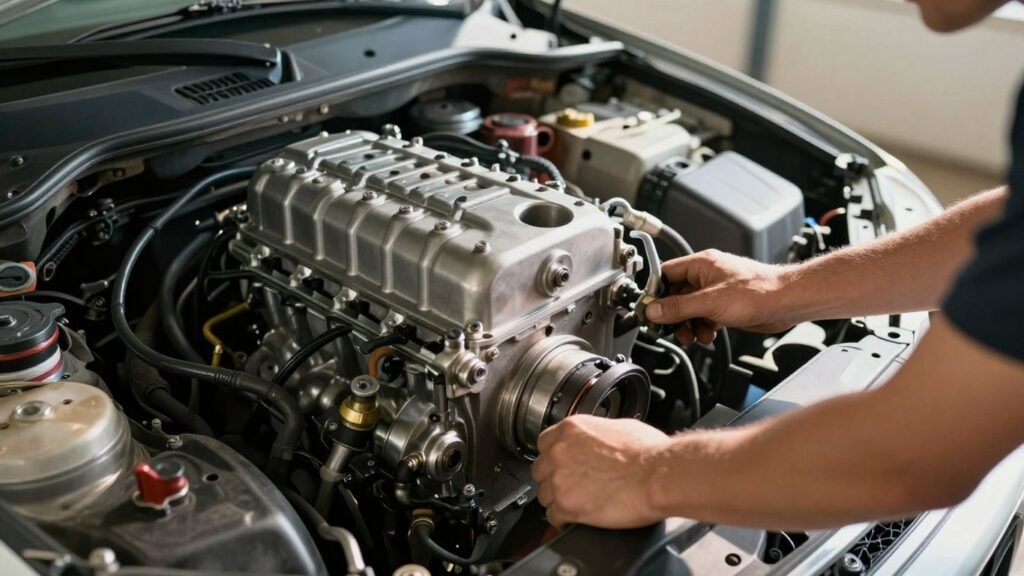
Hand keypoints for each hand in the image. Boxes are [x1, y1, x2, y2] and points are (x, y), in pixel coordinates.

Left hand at [531, 415, 669, 528]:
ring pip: (543, 494)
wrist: (658, 476)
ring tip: (576, 503)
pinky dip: (562, 520)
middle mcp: (560, 452)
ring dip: (557, 500)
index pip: (544, 443)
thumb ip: (597, 433)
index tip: (560, 465)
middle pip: (540, 470)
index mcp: (572, 429)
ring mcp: (560, 479)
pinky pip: (552, 517)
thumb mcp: (620, 426)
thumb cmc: (648, 452)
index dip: (553, 457)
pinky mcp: (566, 505)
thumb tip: (599, 440)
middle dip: (553, 479)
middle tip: (571, 486)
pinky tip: (575, 518)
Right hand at [646, 249, 795, 343]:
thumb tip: (653, 310)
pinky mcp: (726, 306)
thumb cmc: (758, 292)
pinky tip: (709, 334)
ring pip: (690, 309)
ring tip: (694, 335)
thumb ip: (678, 307)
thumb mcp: (709, 302)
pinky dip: (703, 328)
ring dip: (689, 325)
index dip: (655, 292)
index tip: (649, 309)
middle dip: (674, 315)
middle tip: (672, 329)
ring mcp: (717, 291)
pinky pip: (705, 317)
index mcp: (700, 265)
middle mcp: (707, 276)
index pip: (665, 274)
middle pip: (676, 296)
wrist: (787, 302)